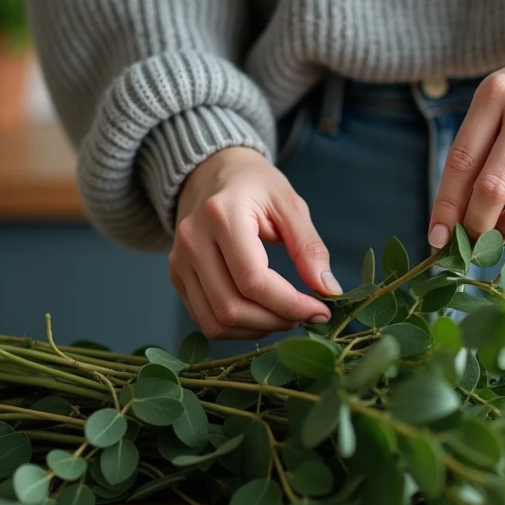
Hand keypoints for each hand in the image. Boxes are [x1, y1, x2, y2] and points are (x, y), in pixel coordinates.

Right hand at [171, 147, 338, 339]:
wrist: (213, 174)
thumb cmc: (256, 187)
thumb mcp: (290, 205)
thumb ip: (309, 247)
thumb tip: (328, 290)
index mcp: (222, 215)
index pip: (253, 280)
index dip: (290, 304)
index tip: (321, 311)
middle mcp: (193, 240)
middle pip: (231, 307)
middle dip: (275, 321)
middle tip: (305, 316)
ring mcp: (180, 261)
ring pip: (215, 321)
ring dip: (257, 330)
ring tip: (284, 317)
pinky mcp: (177, 276)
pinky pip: (205, 319)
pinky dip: (238, 328)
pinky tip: (261, 315)